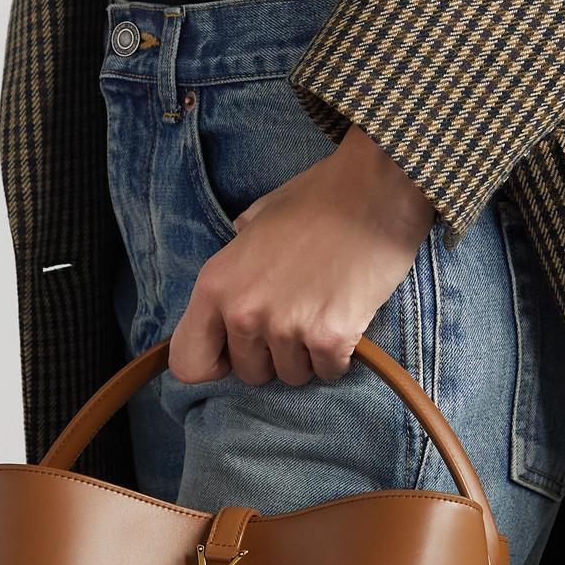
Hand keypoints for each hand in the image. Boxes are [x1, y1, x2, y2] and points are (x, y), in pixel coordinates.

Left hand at [168, 125, 435, 385]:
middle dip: (272, 356)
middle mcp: (243, 311)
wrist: (376, 187)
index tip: (237, 352)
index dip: (215, 362)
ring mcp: (286, 326)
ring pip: (292, 376)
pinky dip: (340, 355)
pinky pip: (329, 371)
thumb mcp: (258, 219)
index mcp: (215, 284)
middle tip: (297, 320)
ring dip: (308, 355)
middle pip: (249, 373)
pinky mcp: (330, 336)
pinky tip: (347, 319)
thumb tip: (232, 282)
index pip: (188, 362)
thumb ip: (237, 256)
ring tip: (324, 312)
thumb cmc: (319, 197)